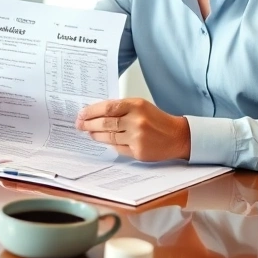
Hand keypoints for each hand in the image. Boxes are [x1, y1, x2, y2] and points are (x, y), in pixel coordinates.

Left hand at [75, 98, 190, 160]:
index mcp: (136, 106)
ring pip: (109, 137)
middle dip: (88, 124)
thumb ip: (121, 108)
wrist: (177, 136)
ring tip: (89, 132)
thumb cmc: (157, 120)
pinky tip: (105, 140)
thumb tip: (96, 112)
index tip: (81, 113)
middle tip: (79, 124)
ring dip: (96, 135)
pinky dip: (110, 144)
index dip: (91, 111)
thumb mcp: (141, 106)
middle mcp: (136, 121)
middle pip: (105, 123)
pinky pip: (117, 148)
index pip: (107, 107)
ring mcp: (137, 138)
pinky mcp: (138, 152)